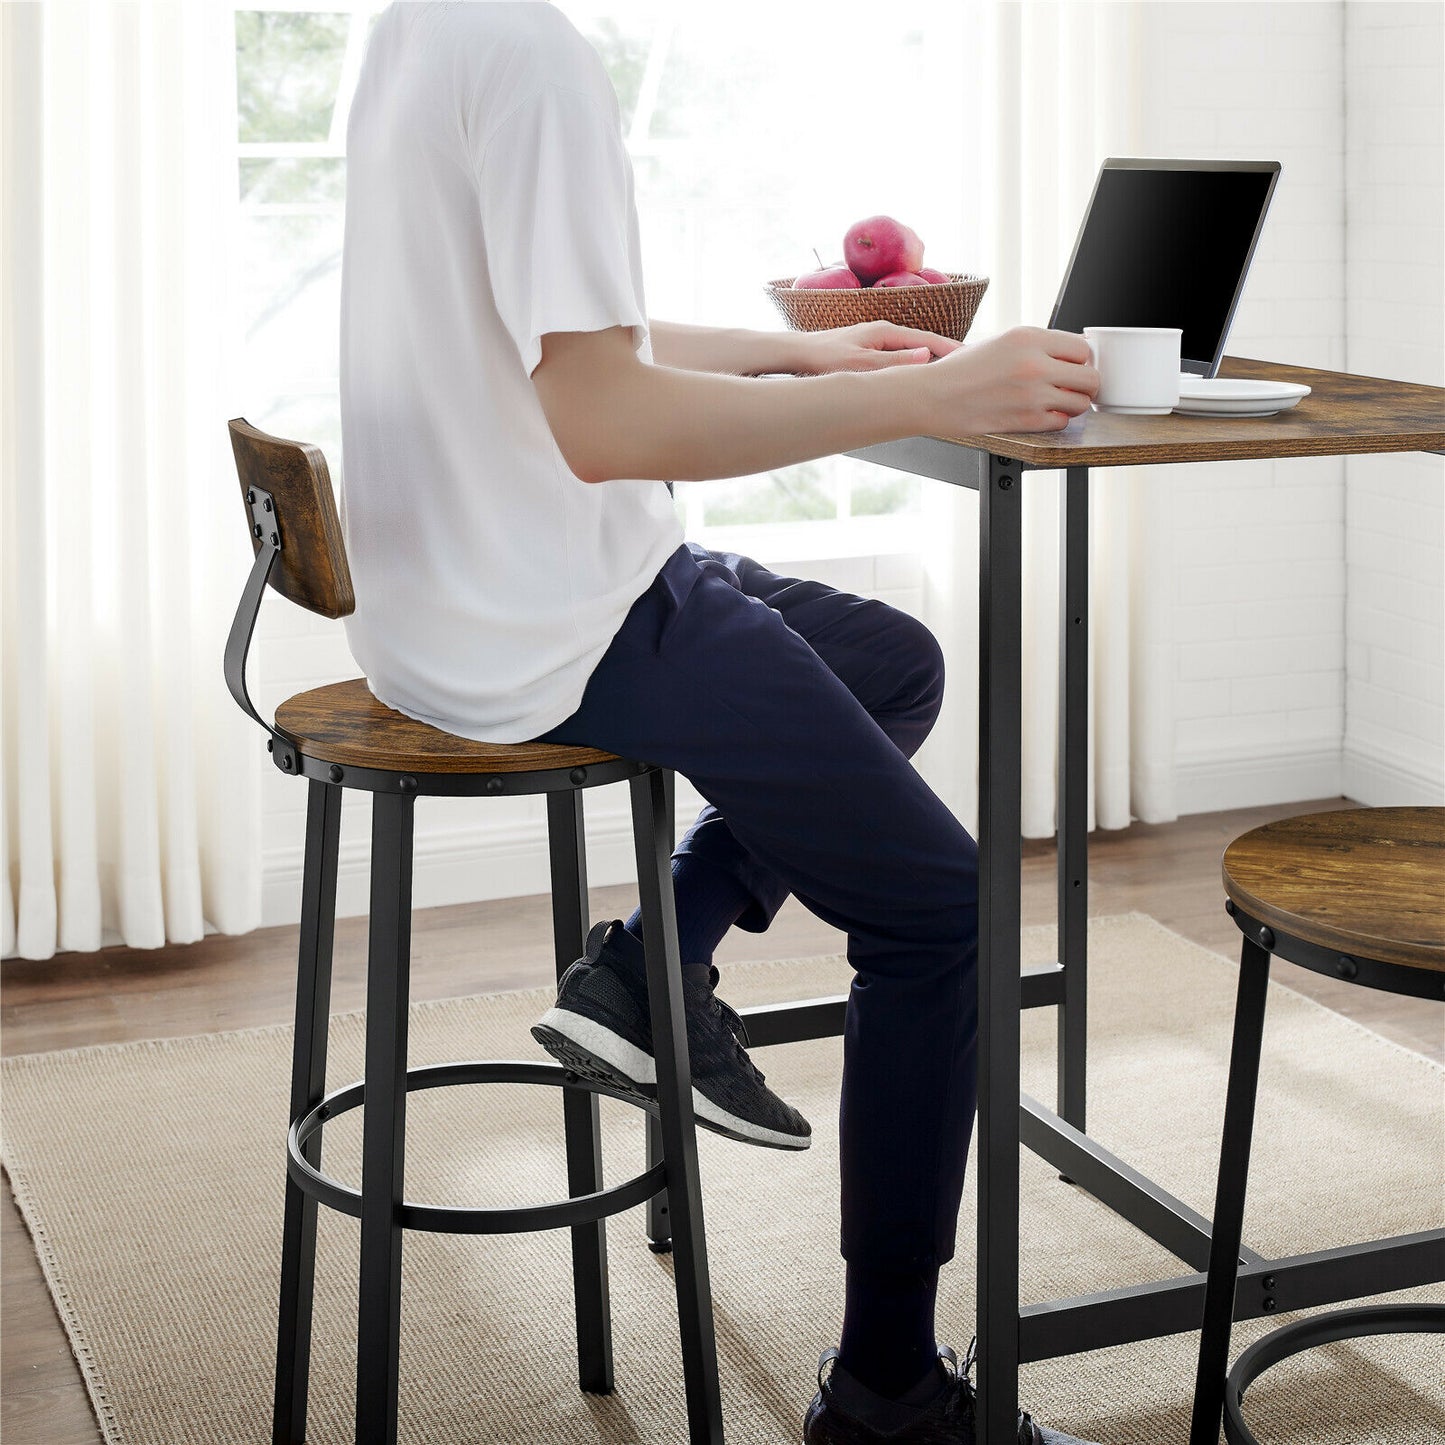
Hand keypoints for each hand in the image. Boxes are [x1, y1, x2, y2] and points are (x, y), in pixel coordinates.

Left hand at [793, 319, 962, 374]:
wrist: (798, 354)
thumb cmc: (825, 359)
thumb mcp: (862, 364)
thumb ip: (895, 361)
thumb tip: (927, 356)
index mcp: (886, 331)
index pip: (928, 340)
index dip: (951, 350)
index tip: (972, 360)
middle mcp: (884, 332)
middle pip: (924, 344)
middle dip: (946, 355)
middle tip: (970, 369)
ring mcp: (877, 340)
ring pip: (912, 351)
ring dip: (931, 361)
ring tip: (951, 374)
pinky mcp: (869, 349)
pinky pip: (900, 357)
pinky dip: (914, 365)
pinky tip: (918, 376)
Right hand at [918, 325, 1098, 433]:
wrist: (932, 396)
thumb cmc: (961, 370)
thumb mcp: (1001, 341)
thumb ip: (1038, 345)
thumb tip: (1074, 351)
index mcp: (1027, 337)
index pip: (1082, 348)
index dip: (1080, 360)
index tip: (1073, 366)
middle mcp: (1033, 364)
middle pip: (1090, 377)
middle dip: (1084, 384)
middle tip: (1072, 387)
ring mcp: (1031, 394)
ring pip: (1080, 403)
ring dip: (1072, 405)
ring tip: (1056, 402)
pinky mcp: (1024, 420)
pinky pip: (1061, 422)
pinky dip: (1055, 420)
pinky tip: (1040, 414)